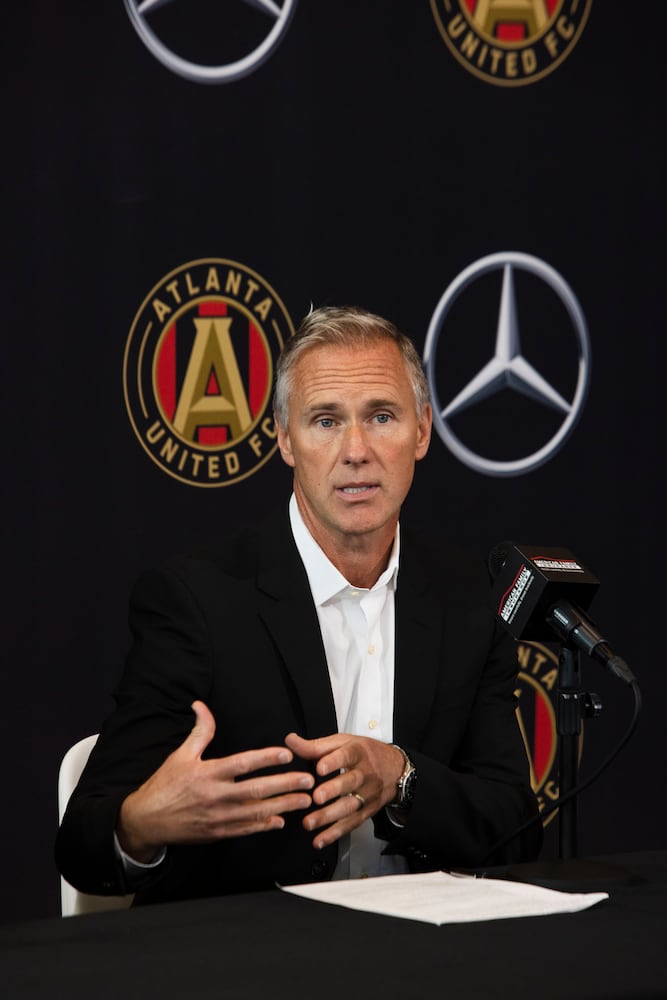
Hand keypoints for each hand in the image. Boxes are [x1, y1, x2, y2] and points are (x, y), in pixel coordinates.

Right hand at [117, 701, 314, 862]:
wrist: (146, 820)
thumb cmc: (164, 785)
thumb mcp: (180, 754)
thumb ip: (199, 731)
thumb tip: (201, 705)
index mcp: (207, 773)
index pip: (242, 763)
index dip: (266, 758)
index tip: (286, 754)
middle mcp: (215, 795)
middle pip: (256, 790)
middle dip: (285, 785)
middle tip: (308, 781)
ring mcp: (218, 817)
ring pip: (256, 812)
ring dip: (283, 806)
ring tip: (305, 801)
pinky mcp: (218, 833)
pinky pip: (246, 830)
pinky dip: (264, 826)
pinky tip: (281, 820)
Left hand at [284, 732, 403, 850]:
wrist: (395, 769)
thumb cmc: (365, 754)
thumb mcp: (343, 742)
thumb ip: (316, 745)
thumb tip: (291, 741)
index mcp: (357, 752)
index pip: (347, 755)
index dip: (333, 761)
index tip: (319, 767)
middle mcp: (365, 773)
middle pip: (350, 782)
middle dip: (333, 791)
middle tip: (316, 797)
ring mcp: (367, 794)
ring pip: (349, 806)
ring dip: (329, 816)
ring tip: (309, 822)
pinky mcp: (367, 811)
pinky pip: (351, 824)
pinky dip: (335, 834)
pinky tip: (320, 839)